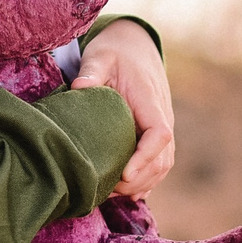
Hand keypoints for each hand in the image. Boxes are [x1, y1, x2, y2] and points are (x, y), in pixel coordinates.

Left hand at [71, 20, 173, 197]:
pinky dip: (146, 181)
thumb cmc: (115, 53)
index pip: (160, 134)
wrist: (134, 48)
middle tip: (106, 190)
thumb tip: (79, 88)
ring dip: (141, 183)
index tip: (125, 173)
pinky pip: (158, 164)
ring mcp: (161, 127)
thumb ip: (91, 71)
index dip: (145, 157)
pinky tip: (128, 194)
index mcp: (150, 101)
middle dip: (138, 179)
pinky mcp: (154, 135)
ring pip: (162, 166)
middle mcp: (162, 117)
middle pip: (163, 159)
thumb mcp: (100, 56)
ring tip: (110, 194)